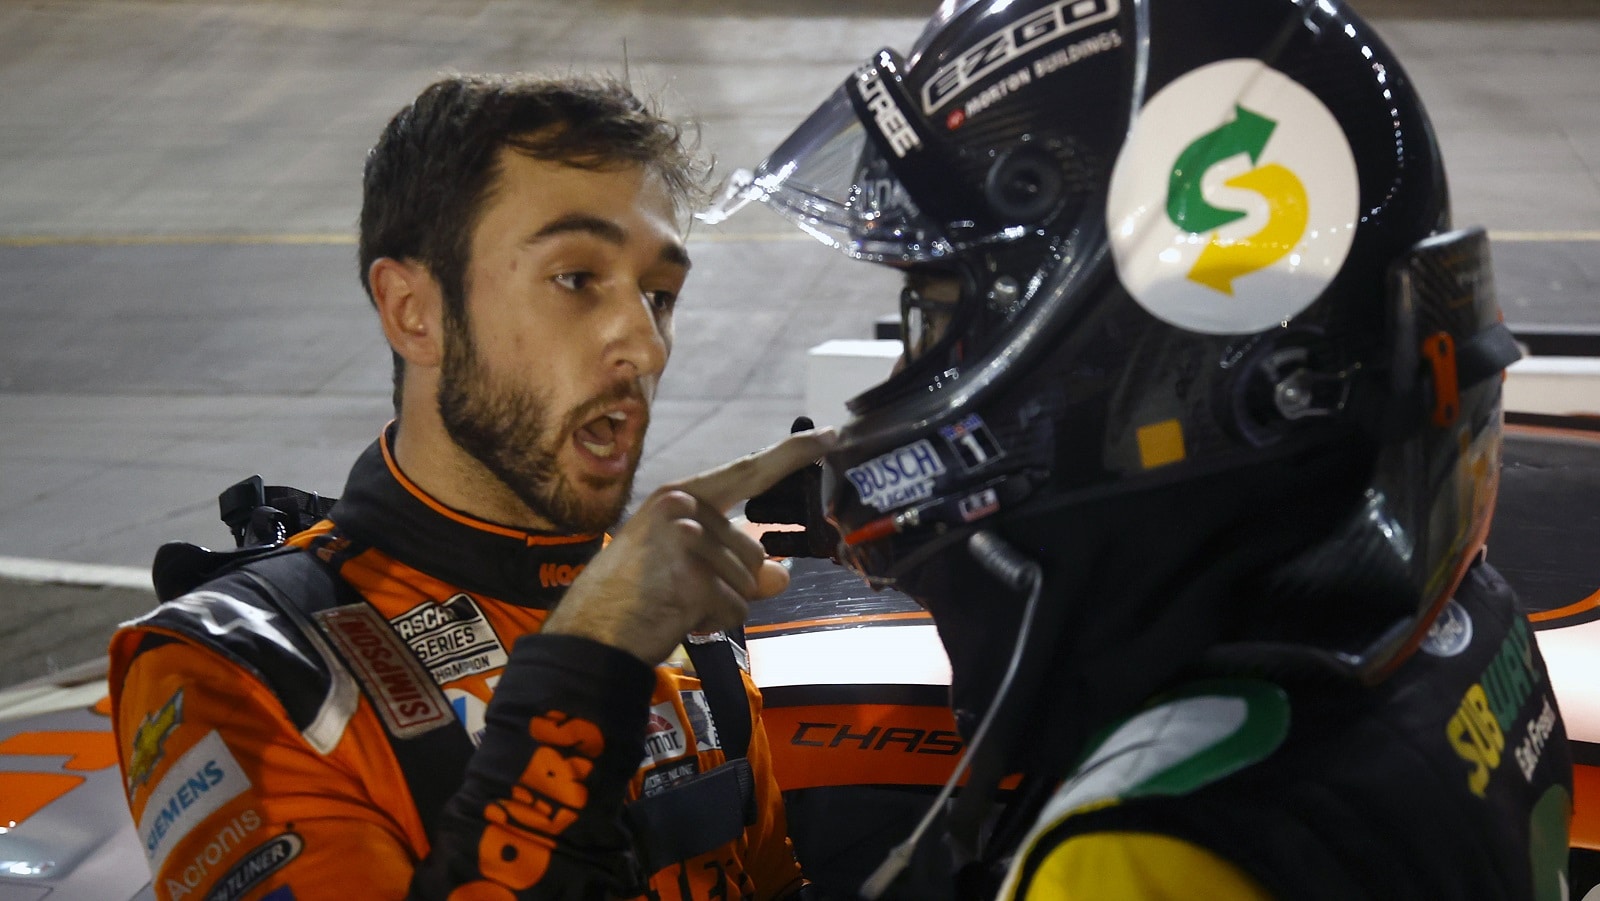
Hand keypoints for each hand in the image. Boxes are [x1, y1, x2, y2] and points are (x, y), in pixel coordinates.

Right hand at [542, 428, 836, 664]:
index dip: (792, 455)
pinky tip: (675, 618)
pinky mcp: (695, 576)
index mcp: (678, 496)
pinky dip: (714, 622)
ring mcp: (689, 540)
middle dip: (732, 581)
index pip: (747, 471)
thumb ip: (738, 566)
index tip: (829, 437)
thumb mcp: (682, 568)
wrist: (588, 636)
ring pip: (749, 583)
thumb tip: (781, 575)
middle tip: (679, 591)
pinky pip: (736, 608)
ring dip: (721, 605)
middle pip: (754, 551)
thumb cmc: (628, 598)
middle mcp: (683, 508)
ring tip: (672, 604)